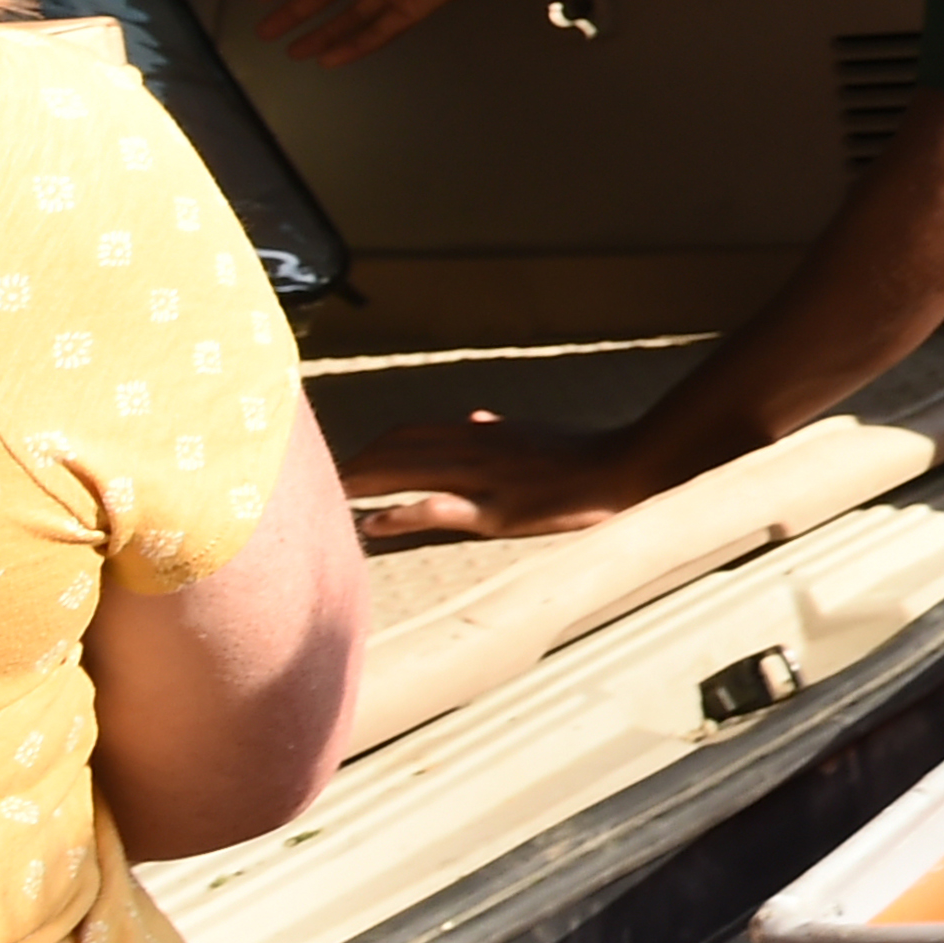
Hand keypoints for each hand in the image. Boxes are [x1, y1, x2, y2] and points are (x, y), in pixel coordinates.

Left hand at [338, 413, 655, 543]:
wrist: (622, 468)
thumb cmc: (584, 451)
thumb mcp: (535, 431)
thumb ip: (499, 427)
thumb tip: (475, 416)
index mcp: (483, 432)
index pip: (409, 431)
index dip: (373, 447)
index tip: (351, 462)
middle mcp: (474, 449)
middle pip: (395, 450)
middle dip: (355, 465)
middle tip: (321, 485)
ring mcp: (482, 480)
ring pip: (404, 473)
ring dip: (362, 485)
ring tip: (329, 501)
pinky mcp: (494, 512)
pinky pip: (433, 508)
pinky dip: (395, 516)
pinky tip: (369, 525)